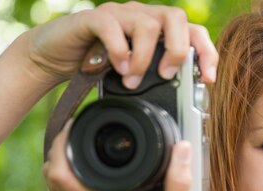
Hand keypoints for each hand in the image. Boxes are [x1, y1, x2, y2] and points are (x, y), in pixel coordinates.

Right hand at [24, 2, 217, 86]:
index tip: (209, 79)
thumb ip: (156, 79)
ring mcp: (119, 14)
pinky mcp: (93, 18)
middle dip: (177, 50)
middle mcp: (142, 15)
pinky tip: (117, 68)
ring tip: (132, 81)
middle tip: (166, 75)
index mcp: (158, 29)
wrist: (53, 56)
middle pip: (176, 18)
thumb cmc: (98, 66)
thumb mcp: (134, 75)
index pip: (193, 31)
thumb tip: (186, 103)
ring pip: (147, 24)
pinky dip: (120, 51)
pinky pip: (113, 27)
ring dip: (144, 58)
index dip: (206, 52)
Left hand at [43, 121, 191, 190]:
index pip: (63, 170)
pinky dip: (64, 176)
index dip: (63, 141)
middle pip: (52, 172)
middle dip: (60, 145)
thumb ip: (180, 183)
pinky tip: (83, 167)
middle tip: (79, 127)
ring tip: (79, 142)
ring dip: (60, 160)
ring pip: (52, 183)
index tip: (78, 123)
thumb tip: (183, 149)